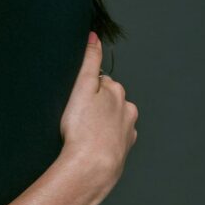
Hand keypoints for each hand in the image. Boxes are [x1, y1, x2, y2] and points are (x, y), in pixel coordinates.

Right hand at [59, 33, 138, 200]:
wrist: (91, 168)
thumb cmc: (82, 129)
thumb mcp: (81, 88)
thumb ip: (89, 61)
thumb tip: (94, 37)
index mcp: (117, 92)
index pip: (100, 81)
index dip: (85, 89)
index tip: (76, 100)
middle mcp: (127, 109)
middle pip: (109, 99)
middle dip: (96, 104)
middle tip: (77, 117)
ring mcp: (128, 130)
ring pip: (112, 119)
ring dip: (101, 122)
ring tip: (83, 133)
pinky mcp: (124, 148)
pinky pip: (114, 137)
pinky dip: (104, 138)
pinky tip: (91, 144)